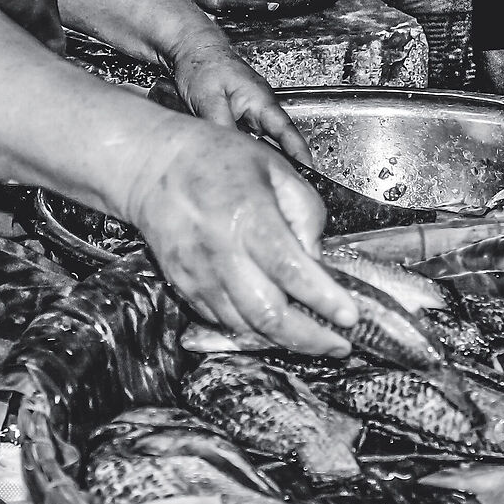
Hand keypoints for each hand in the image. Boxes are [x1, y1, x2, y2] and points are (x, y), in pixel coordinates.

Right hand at [118, 116, 357, 355]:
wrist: (152, 166)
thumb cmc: (216, 159)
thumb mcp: (274, 166)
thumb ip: (305, 211)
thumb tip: (318, 258)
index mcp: (249, 216)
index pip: (291, 270)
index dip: (324, 300)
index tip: (350, 317)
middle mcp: (221, 251)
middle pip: (268, 314)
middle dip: (310, 339)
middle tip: (339, 345)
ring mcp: (198, 273)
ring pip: (244, 327)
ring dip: (283, 341)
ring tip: (313, 339)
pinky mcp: (184, 286)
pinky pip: (222, 322)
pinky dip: (252, 331)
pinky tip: (274, 327)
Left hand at [168, 29, 312, 165]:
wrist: (192, 48)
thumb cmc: (203, 65)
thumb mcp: (209, 100)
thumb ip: (221, 127)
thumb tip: (229, 152)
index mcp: (261, 101)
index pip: (287, 133)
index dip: (300, 154)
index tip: (310, 173)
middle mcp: (260, 107)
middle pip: (280, 141)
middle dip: (288, 163)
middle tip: (287, 184)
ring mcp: (251, 111)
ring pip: (263, 141)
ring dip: (267, 158)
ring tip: (268, 179)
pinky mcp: (239, 115)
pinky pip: (250, 138)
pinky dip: (251, 151)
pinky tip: (245, 164)